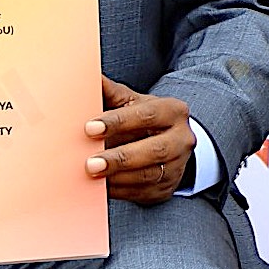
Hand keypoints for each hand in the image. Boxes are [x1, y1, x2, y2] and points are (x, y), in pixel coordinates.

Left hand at [84, 75, 192, 204]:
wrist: (169, 143)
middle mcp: (182, 139)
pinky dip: (120, 190)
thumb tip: (86, 75)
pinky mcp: (167, 187)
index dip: (118, 122)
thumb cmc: (143, 119)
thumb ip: (110, 92)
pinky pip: (143, 192)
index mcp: (173, 111)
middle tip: (90, 164)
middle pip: (154, 150)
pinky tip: (101, 187)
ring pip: (149, 174)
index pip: (147, 115)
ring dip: (118, 177)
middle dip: (120, 158)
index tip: (89, 128)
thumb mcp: (132, 102)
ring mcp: (177, 165)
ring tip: (92, 177)